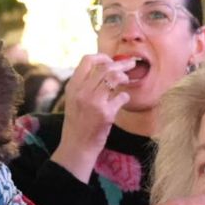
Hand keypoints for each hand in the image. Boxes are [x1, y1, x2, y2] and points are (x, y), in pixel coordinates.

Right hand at [50, 54, 134, 181]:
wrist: (76, 146)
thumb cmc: (76, 124)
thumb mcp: (73, 101)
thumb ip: (83, 86)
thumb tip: (102, 69)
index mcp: (73, 87)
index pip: (87, 60)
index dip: (102, 57)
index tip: (111, 60)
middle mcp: (82, 92)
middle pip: (105, 67)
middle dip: (121, 64)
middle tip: (131, 64)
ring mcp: (94, 102)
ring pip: (114, 78)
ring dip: (124, 77)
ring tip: (127, 80)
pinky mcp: (106, 114)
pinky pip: (122, 97)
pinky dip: (125, 97)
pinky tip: (123, 100)